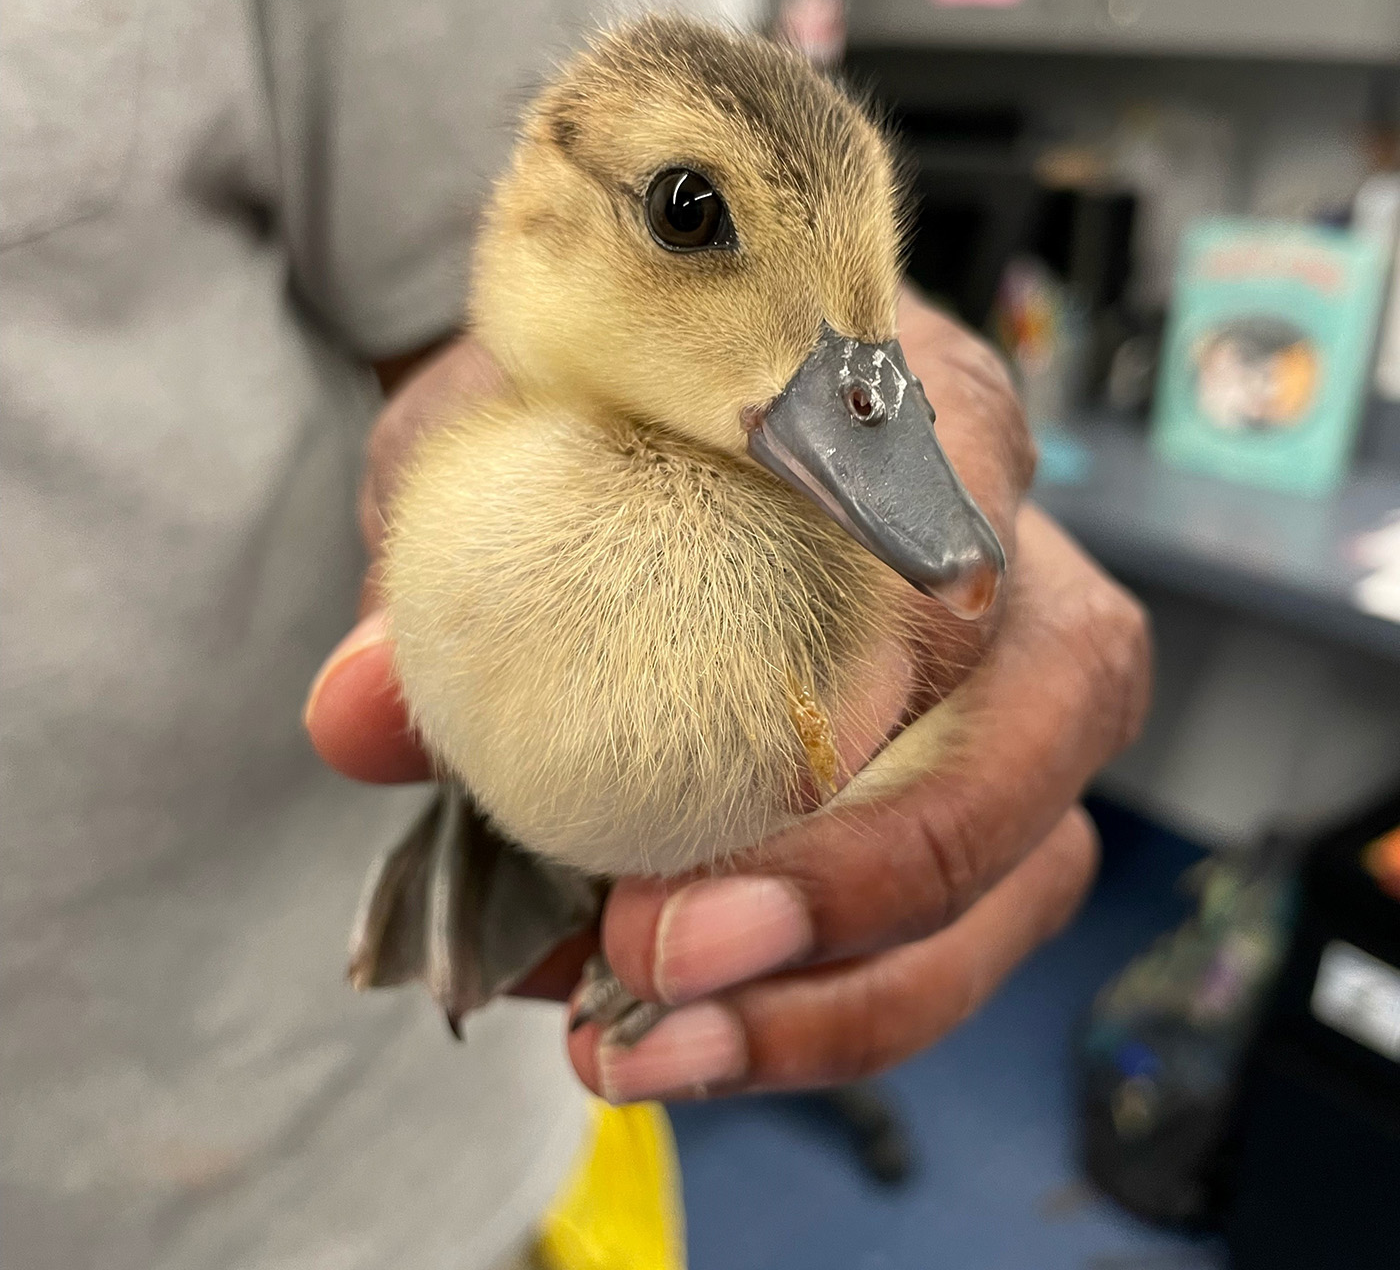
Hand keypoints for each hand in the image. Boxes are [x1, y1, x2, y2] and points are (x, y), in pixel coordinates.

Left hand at [305, 292, 1151, 1094]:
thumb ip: (437, 562)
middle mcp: (995, 544)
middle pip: (1053, 714)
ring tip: (647, 1049)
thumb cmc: (578, 413)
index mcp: (899, 402)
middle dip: (879, 869)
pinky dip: (816, 1011)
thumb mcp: (488, 443)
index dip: (905, 620)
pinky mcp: (962, 796)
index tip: (768, 747)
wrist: (607, 432)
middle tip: (670, 955)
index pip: (965, 484)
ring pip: (1024, 863)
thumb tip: (355, 717)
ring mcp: (1005, 684)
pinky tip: (671, 1037)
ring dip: (845, 998)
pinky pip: (952, 933)